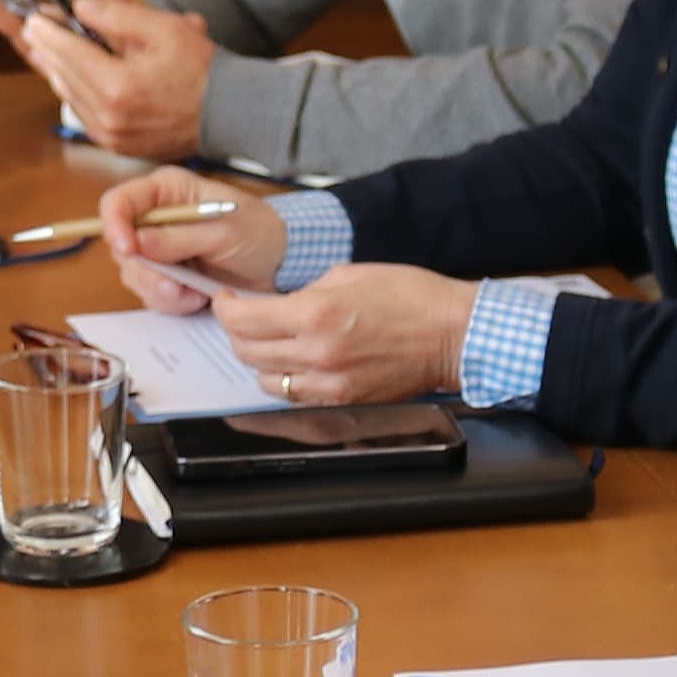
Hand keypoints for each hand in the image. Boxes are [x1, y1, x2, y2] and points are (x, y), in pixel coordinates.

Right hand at [97, 170, 280, 302]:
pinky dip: (172, 301)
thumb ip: (177, 238)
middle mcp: (156, 218)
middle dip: (146, 271)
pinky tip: (197, 296)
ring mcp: (159, 249)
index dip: (114, 225)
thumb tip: (138, 243)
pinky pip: (152, 293)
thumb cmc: (259, 233)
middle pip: (121, 245)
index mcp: (166, 191)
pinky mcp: (168, 275)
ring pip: (134, 274)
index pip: (118, 202)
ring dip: (162, 290)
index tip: (130, 250)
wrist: (282, 263)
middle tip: (174, 286)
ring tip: (194, 292)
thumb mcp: (222, 232)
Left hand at [201, 266, 472, 406]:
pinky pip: (296, 396)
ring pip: (266, 380)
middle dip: (236, 332)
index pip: (242, 320)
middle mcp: (317, 354)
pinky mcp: (343, 402)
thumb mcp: (348, 273)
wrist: (451, 333)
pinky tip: (297, 361)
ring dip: (260, 359)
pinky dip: (287, 379)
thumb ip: (303, 292)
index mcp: (315, 314)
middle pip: (246, 352)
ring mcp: (329, 385)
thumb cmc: (411, 297)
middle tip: (243, 316)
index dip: (225, 308)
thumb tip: (275, 306)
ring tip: (271, 340)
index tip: (226, 300)